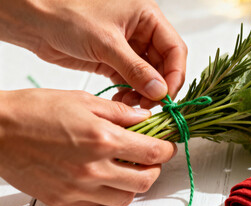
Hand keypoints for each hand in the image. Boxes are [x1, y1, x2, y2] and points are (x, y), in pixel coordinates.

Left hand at [0, 0, 186, 107]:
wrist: (35, 20)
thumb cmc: (68, 15)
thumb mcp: (107, 42)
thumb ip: (135, 69)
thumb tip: (159, 91)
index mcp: (147, 18)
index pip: (175, 49)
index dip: (175, 74)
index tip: (168, 96)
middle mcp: (142, 33)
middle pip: (163, 66)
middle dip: (158, 88)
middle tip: (150, 106)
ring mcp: (128, 49)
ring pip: (148, 77)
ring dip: (143, 94)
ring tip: (133, 105)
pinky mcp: (113, 62)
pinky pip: (130, 82)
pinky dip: (129, 94)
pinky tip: (122, 101)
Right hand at [0, 89, 175, 205]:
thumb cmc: (36, 111)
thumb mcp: (83, 101)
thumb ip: (120, 113)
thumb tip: (145, 119)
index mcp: (103, 140)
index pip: (153, 152)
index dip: (167, 149)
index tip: (167, 145)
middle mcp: (94, 169)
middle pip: (145, 181)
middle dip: (154, 169)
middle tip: (150, 159)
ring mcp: (78, 188)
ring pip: (124, 198)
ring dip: (133, 184)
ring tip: (127, 168)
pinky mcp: (64, 200)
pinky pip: (98, 204)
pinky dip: (108, 193)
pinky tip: (104, 177)